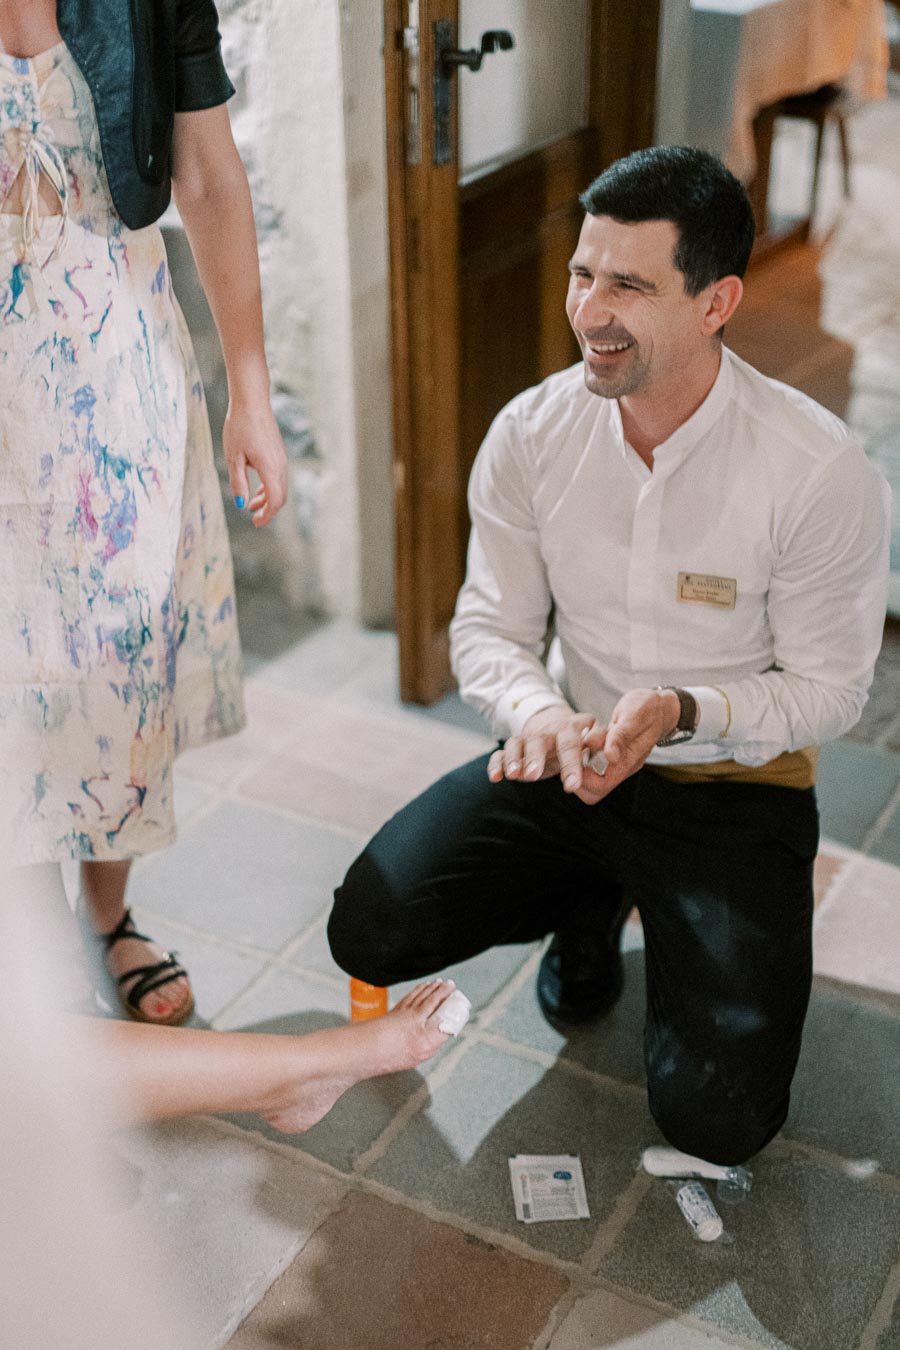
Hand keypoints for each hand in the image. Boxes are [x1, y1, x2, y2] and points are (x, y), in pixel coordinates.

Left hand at [223, 399, 288, 526]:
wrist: (251, 402)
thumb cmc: (239, 427)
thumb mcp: (233, 458)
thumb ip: (238, 482)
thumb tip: (240, 504)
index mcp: (270, 468)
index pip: (275, 500)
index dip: (267, 515)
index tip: (256, 523)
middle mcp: (280, 465)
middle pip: (281, 496)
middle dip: (269, 510)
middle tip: (254, 518)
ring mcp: (282, 458)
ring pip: (280, 487)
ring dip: (268, 499)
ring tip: (251, 504)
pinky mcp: (279, 452)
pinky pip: (279, 476)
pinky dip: (270, 487)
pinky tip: (256, 487)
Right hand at [487, 707, 608, 805]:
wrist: (562, 728)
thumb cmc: (584, 740)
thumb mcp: (597, 737)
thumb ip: (602, 744)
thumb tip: (607, 750)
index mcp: (572, 726)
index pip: (570, 742)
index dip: (570, 763)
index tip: (570, 787)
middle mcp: (548, 729)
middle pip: (539, 740)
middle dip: (535, 757)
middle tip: (533, 775)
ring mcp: (530, 737)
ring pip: (517, 743)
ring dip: (514, 759)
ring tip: (514, 775)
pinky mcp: (516, 747)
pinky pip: (502, 752)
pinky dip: (497, 763)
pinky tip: (496, 777)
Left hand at [577, 687, 679, 804]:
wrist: (662, 707)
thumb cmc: (647, 708)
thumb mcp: (633, 715)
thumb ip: (621, 736)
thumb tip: (610, 757)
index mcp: (629, 760)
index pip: (601, 785)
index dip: (582, 779)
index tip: (573, 760)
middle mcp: (624, 767)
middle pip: (595, 791)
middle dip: (579, 779)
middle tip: (571, 758)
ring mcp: (620, 763)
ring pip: (594, 783)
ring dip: (580, 770)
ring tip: (576, 750)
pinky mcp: (615, 758)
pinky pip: (596, 771)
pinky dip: (585, 762)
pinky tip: (582, 746)